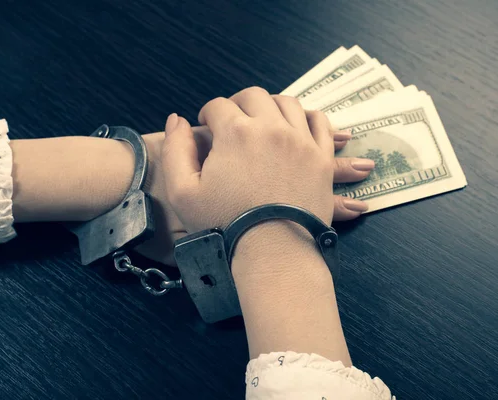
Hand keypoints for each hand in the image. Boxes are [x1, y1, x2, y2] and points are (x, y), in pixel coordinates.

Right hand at [161, 88, 353, 362]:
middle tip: (233, 121)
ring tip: (264, 122)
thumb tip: (176, 120)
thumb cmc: (225, 225)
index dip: (208, 114)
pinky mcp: (322, 157)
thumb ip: (174, 150)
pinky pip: (319, 122)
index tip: (207, 127)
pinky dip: (307, 117)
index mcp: (235, 132)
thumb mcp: (183, 193)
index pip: (218, 105)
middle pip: (253, 96)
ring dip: (271, 106)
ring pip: (287, 104)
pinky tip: (298, 126)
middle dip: (238, 104)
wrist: (274, 253)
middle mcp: (271, 127)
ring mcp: (301, 140)